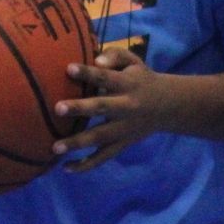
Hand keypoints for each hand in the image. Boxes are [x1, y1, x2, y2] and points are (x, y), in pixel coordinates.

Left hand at [50, 46, 179, 170]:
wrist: (168, 106)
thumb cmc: (140, 78)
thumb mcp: (134, 61)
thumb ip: (115, 55)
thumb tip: (97, 60)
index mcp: (127, 84)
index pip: (106, 77)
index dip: (88, 73)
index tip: (68, 68)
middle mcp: (125, 107)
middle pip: (101, 108)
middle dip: (79, 108)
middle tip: (57, 108)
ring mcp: (124, 129)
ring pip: (100, 138)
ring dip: (77, 143)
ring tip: (55, 147)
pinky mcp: (122, 144)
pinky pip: (104, 157)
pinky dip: (87, 165)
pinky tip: (66, 168)